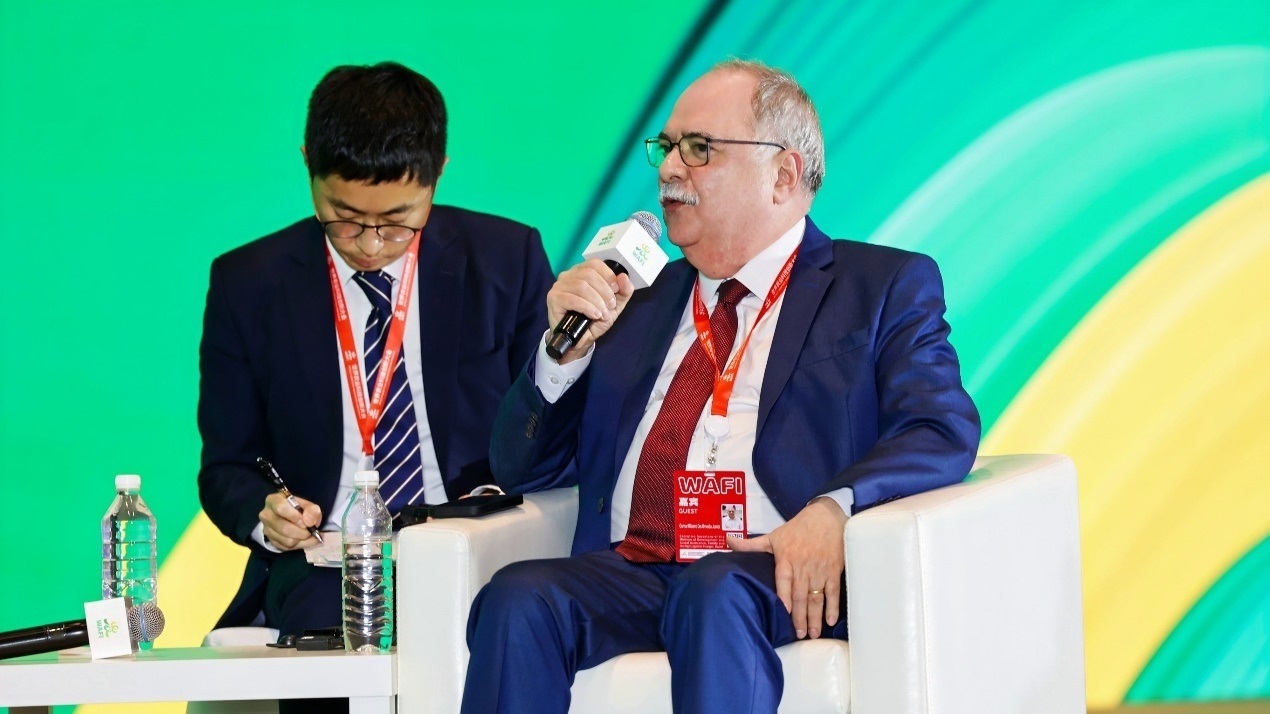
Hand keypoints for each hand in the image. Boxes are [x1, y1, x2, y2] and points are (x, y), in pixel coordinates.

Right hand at [259, 492, 323, 550]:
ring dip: (302, 540)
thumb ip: (312, 510)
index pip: (281, 508)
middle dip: (302, 532)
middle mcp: (266, 515)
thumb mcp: (306, 504)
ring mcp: (267, 530)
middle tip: (311, 530)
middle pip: (284, 528)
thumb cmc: (297, 508)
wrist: (288, 517)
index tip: (306, 522)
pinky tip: (304, 539)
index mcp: (273, 501)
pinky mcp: (271, 541)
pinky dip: (300, 545)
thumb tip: (310, 522)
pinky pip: (287, 547)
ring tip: (309, 534)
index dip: (295, 516)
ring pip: (287, 541)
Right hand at [546, 258, 634, 363]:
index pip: (595, 264)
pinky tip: (594, 315)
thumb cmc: (595, 319)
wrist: (581, 340)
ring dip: (597, 301)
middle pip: (589, 274)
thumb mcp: (615, 305)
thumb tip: (624, 276)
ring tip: (602, 314)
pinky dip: (587, 307)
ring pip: (581, 286)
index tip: (616, 290)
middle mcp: (568, 275)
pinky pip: (572, 299)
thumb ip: (624, 291)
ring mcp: (559, 286)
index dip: (608, 276)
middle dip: (604, 291)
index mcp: (582, 271)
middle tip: (610, 306)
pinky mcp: (554, 298)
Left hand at [728, 497, 847, 638]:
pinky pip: (833, 591)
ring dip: (815, 616)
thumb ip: (751, 545)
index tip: (784, 612)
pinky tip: (830, 620)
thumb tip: (727, 541)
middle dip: (800, 616)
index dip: (784, 596)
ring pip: (816, 596)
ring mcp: (819, 569)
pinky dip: (833, 606)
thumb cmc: (797, 528)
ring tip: (813, 633)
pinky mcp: (834, 570)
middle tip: (799, 635)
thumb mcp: (773, 536)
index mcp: (786, 558)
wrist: (825, 516)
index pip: (784, 580)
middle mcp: (802, 566)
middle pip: (800, 594)